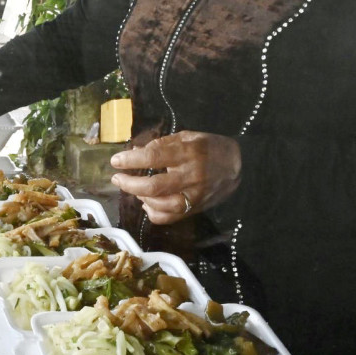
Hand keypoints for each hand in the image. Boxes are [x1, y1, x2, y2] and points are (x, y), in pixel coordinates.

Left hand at [110, 131, 241, 224]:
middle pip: (154, 187)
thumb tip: (134, 152)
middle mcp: (191, 176)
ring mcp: (194, 196)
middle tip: (117, 179)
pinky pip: (169, 218)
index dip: (131, 160)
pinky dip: (153, 213)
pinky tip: (147, 203)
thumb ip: (161, 144)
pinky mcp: (195, 209)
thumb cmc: (209, 147)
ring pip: (160, 206)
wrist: (239, 166)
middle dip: (129, 184)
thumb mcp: (187, 137)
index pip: (154, 157)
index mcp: (188, 153)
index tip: (116, 161)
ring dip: (141, 198)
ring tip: (134, 189)